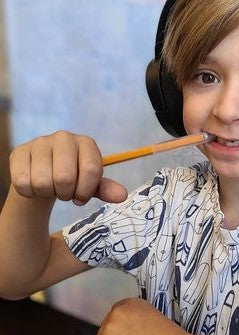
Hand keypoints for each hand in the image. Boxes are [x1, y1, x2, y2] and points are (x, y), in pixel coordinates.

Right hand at [9, 130, 126, 203]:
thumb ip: (107, 189)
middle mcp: (64, 137)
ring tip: (50, 187)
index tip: (81, 197)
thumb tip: (123, 195)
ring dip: (47, 193)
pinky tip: (34, 186)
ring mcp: (40, 142)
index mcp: (86, 143)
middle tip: (64, 192)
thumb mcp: (92, 184)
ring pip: (42, 182)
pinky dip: (30, 192)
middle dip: (65, 194)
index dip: (86, 191)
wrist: (43, 173)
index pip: (91, 170)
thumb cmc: (73, 178)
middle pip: (65, 178)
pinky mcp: (19, 152)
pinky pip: (23, 182)